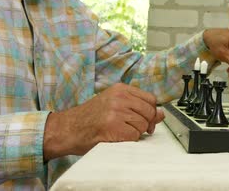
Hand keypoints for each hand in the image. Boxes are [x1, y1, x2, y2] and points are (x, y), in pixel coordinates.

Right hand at [43, 83, 163, 160]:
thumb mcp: (114, 104)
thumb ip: (137, 106)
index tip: (146, 119)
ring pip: (143, 124)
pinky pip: (134, 135)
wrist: (67, 129)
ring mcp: (116, 111)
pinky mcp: (113, 126)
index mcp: (121, 89)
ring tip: (121, 132)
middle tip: (135, 129)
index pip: (150, 99)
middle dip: (146, 123)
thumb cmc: (90, 118)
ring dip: (136, 132)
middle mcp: (120, 97)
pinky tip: (117, 137)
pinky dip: (129, 140)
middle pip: (149, 112)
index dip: (151, 112)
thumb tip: (161, 114)